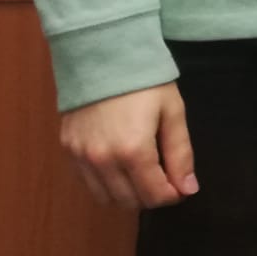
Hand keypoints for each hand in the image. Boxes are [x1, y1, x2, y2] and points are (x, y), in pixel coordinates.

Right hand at [59, 82, 198, 209]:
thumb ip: (180, 154)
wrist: (104, 53)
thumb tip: (188, 189)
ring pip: (105, 198)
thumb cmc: (144, 80)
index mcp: (133, 151)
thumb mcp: (173, 111)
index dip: (173, 195)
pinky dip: (105, 183)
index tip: (181, 184)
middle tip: (163, 176)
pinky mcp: (68, 149)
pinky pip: (87, 182)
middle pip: (130, 202)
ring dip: (127, 193)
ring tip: (141, 171)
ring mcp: (81, 157)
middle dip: (151, 195)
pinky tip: (118, 164)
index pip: (154, 196)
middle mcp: (103, 160)